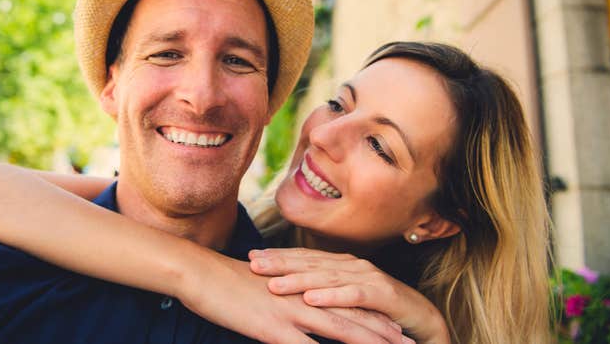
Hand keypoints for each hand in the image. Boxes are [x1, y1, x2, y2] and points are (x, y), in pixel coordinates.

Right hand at [178, 254, 413, 343]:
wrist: (200, 273)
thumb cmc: (226, 282)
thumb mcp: (262, 289)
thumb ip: (285, 300)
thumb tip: (298, 315)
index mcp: (301, 286)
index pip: (344, 300)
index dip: (371, 314)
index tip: (394, 327)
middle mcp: (303, 296)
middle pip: (352, 314)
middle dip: (383, 330)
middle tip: (409, 342)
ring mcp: (292, 311)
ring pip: (342, 329)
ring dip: (370, 342)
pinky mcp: (275, 328)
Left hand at [249, 248, 450, 343]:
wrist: (420, 320)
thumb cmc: (377, 310)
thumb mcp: (344, 300)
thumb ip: (320, 291)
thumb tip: (286, 290)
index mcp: (341, 264)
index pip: (304, 257)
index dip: (278, 256)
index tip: (250, 256)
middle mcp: (352, 265)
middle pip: (311, 262)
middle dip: (280, 262)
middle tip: (253, 264)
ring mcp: (368, 277)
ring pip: (327, 276)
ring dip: (299, 279)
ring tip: (274, 283)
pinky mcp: (382, 294)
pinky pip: (353, 295)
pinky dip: (331, 296)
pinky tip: (311, 299)